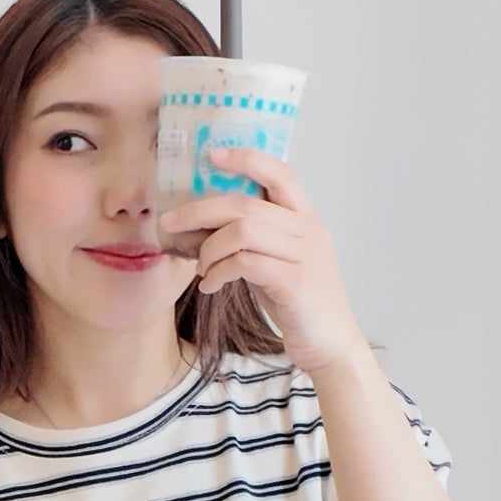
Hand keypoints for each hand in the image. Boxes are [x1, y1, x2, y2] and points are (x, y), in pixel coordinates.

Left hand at [159, 149, 366, 375]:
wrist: (329, 345)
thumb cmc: (297, 303)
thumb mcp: (277, 261)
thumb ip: (253, 240)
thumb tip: (203, 225)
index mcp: (306, 219)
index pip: (280, 172)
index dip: (246, 159)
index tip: (212, 155)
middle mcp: (309, 231)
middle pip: (246, 203)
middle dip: (200, 210)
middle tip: (171, 222)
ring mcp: (305, 255)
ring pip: (243, 231)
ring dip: (209, 247)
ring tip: (200, 267)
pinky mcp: (296, 282)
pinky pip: (246, 263)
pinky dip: (219, 271)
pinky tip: (210, 285)